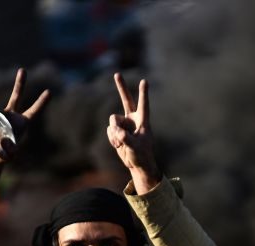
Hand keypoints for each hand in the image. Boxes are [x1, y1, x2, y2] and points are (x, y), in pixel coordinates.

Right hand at [0, 68, 48, 164]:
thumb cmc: (1, 158)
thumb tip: (4, 139)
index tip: (50, 91)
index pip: (33, 111)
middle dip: (19, 83)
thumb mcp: (7, 157)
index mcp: (21, 124)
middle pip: (16, 96)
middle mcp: (10, 116)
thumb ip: (9, 151)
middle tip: (23, 70)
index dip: (41, 102)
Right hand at [107, 73, 161, 193]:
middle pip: (126, 99)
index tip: (145, 81)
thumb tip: (119, 132)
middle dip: (121, 87)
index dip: (143, 93)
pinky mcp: (116, 130)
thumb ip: (127, 139)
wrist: (137, 163)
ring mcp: (124, 124)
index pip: (143, 104)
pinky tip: (118, 146)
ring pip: (112, 120)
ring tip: (121, 143)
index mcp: (143, 121)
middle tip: (117, 73)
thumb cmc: (142, 155)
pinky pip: (109, 130)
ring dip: (114, 132)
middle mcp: (133, 119)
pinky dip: (112, 138)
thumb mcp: (136, 148)